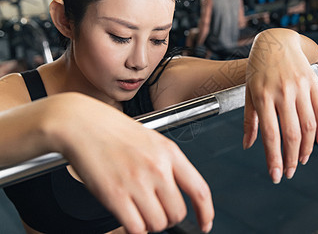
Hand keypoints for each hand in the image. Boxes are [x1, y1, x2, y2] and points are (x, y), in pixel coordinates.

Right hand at [44, 93, 213, 233]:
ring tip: (140, 210)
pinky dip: (134, 228)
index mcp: (170, 153)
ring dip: (151, 223)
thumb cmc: (114, 131)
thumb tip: (180, 191)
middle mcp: (157, 168)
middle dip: (168, 217)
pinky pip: (136, 228)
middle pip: (178, 213)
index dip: (206, 212)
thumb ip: (169, 164)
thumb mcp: (152, 140)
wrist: (82, 124)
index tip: (205, 223)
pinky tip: (128, 214)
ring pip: (158, 224)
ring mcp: (136, 182)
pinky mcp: (114, 195)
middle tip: (156, 210)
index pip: (200, 190)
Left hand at [243, 29, 317, 183]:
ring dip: (307, 148)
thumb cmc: (259, 66)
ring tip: (301, 159)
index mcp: (263, 96)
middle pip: (292, 134)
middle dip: (291, 159)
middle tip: (288, 171)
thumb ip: (249, 120)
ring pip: (309, 126)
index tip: (276, 174)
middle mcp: (282, 92)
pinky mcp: (314, 83)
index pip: (270, 134)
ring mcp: (300, 88)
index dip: (274, 158)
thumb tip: (248, 144)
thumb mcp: (248, 91)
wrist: (276, 40)